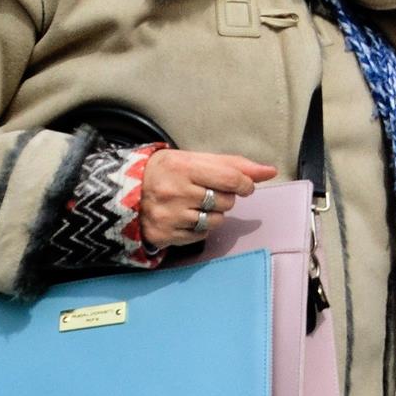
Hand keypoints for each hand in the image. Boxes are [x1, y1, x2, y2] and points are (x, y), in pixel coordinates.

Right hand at [139, 149, 276, 249]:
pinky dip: (200, 227)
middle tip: (207, 192)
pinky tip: (186, 217)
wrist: (125, 192)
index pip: (230, 178)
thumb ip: (234, 165)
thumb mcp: (195, 159)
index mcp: (183, 167)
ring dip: (214, 214)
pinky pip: (201, 235)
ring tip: (196, 204)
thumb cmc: (168, 172)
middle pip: (226, 201)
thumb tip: (270, 171)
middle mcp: (174, 192)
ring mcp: (169, 216)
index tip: (245, 186)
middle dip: (224, 198)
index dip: (245, 184)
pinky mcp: (165, 235)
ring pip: (216, 221)